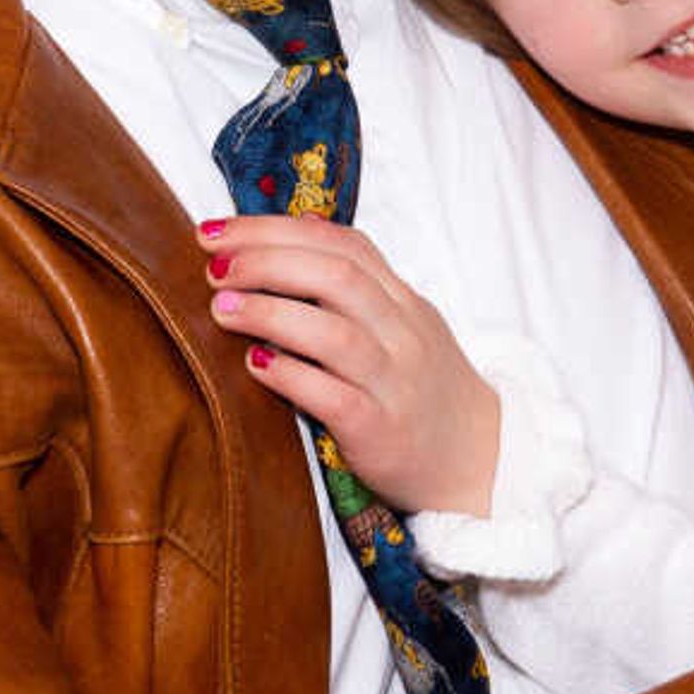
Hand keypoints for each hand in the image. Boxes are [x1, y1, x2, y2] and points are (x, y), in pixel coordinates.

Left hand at [199, 216, 500, 518]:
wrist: (478, 462)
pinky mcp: (382, 432)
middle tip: (215, 268)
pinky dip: (291, 375)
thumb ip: (354, 286)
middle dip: (267, 262)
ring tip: (222, 308)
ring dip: (270, 313)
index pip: (341, 245)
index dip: (275, 230)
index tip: (217, 232)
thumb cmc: (421, 391)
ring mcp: (395, 383)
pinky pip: (335, 398)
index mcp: (403, 301)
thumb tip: (291, 233)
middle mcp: (403, 334)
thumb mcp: (401, 326)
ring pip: (335, 334)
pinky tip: (254, 364)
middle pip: (337, 277)